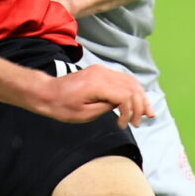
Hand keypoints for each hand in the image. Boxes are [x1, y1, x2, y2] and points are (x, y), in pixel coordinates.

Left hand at [31, 63, 153, 128]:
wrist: (47, 93)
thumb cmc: (61, 107)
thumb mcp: (84, 114)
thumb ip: (106, 108)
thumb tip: (123, 105)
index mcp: (97, 84)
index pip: (125, 96)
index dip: (130, 111)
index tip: (125, 125)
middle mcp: (102, 73)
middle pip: (132, 86)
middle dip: (141, 103)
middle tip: (145, 119)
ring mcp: (101, 70)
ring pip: (130, 80)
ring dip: (140, 96)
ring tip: (147, 110)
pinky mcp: (100, 71)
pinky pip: (122, 78)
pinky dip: (131, 90)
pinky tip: (136, 101)